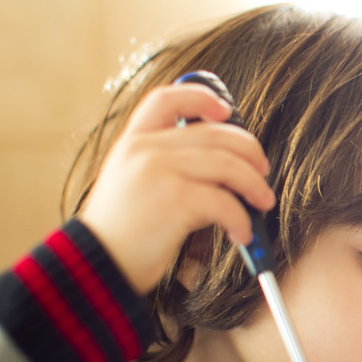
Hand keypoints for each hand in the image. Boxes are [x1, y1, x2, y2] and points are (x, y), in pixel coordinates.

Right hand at [79, 83, 275, 293]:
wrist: (97, 264)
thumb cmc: (123, 231)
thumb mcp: (133, 182)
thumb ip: (165, 162)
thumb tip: (225, 161)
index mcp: (133, 141)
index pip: (166, 100)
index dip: (200, 96)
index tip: (225, 109)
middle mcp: (144, 149)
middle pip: (214, 133)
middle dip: (249, 150)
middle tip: (262, 171)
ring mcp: (158, 171)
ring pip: (228, 164)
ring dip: (254, 185)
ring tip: (263, 202)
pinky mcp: (174, 200)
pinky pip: (225, 202)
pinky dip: (242, 219)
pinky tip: (242, 234)